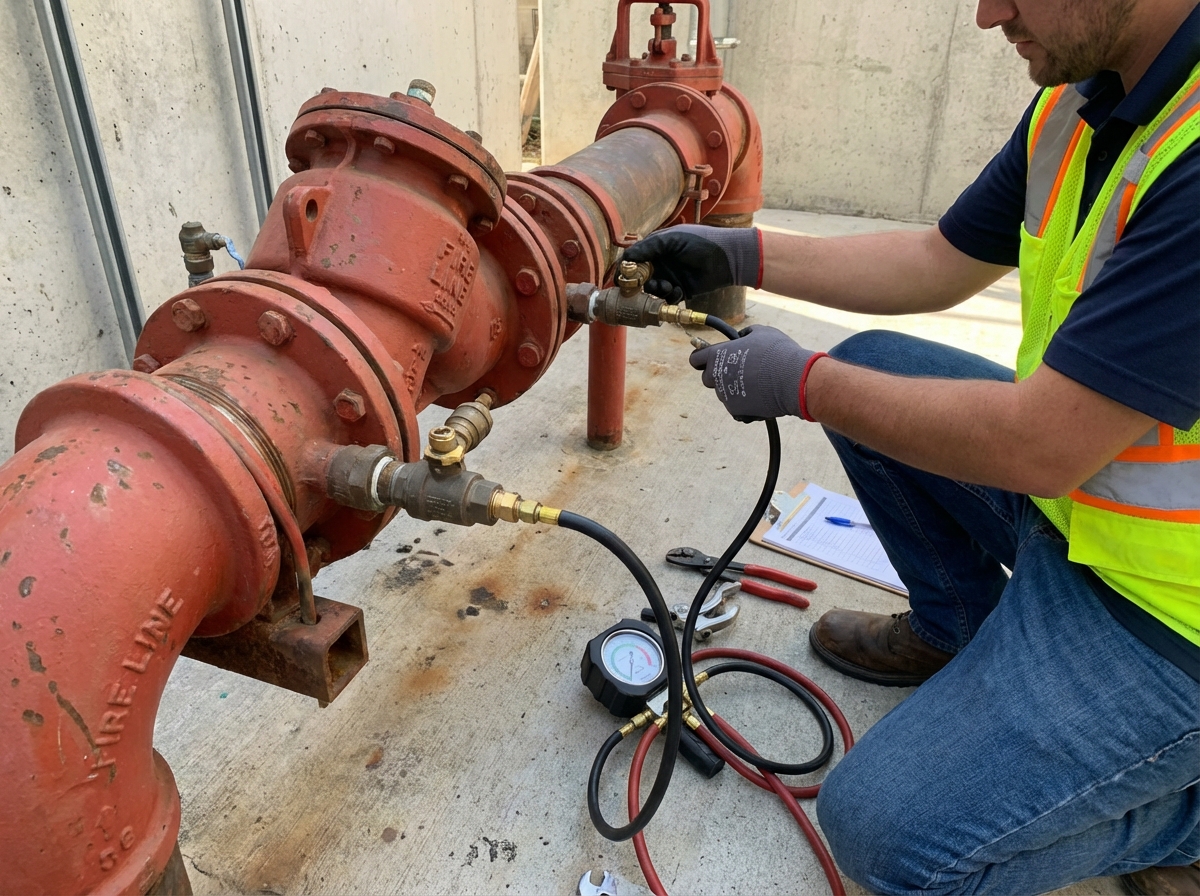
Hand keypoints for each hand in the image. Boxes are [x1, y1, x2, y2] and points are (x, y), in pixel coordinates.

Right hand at [623, 225, 761, 301]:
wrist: (727, 258)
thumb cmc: (701, 242)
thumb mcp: (672, 240)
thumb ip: (648, 247)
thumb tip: (626, 257)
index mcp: (657, 247)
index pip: (634, 259)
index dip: (627, 269)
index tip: (623, 280)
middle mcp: (662, 262)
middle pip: (641, 278)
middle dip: (641, 284)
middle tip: (648, 285)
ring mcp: (671, 277)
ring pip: (653, 290)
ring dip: (657, 291)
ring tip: (668, 287)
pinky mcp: (681, 290)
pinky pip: (667, 298)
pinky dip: (670, 297)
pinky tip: (679, 291)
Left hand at [689, 325, 814, 420]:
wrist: (793, 380)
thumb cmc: (777, 352)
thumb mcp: (761, 332)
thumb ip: (745, 334)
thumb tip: (742, 336)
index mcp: (717, 355)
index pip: (695, 359)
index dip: (701, 357)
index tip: (708, 358)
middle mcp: (716, 377)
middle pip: (708, 378)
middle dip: (719, 375)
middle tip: (737, 370)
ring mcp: (725, 396)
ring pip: (724, 392)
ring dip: (734, 388)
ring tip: (757, 382)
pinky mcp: (736, 411)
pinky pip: (736, 406)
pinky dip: (745, 402)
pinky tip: (761, 396)